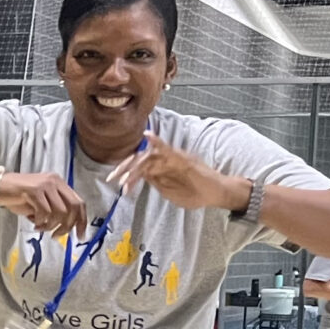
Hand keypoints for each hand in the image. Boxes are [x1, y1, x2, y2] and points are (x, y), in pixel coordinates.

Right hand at [0, 172, 86, 236]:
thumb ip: (54, 209)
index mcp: (59, 183)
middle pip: (73, 208)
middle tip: (56, 236)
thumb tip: (66, 227)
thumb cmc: (18, 196)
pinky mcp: (34, 190)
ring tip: (40, 228)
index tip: (80, 236)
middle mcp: (55, 182)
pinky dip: (40, 222)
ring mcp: (45, 185)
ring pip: (59, 213)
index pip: (79, 202)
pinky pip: (44, 213)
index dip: (82, 221)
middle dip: (67, 227)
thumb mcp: (41, 201)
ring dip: (50, 226)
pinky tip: (34, 223)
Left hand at [106, 139, 241, 210]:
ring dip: (135, 167)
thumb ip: (157, 183)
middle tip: (112, 179)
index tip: (113, 180)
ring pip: (150, 157)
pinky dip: (158, 142)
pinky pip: (169, 148)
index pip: (139, 164)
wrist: (217, 192)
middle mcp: (166, 159)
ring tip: (124, 179)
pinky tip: (149, 136)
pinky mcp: (183, 159)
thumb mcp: (170, 190)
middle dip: (124, 168)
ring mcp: (174, 158)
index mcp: (162, 166)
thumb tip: (141, 178)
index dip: (125, 170)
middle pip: (140, 158)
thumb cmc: (196, 192)